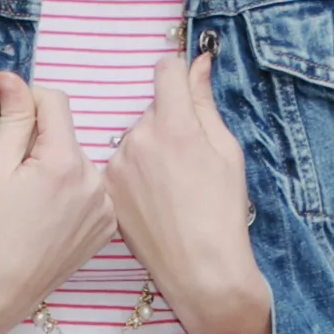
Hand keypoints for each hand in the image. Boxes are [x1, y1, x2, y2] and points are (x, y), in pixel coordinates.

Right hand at [0, 71, 116, 333]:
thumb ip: (11, 118)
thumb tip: (14, 77)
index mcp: (64, 161)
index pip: (55, 101)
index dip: (27, 102)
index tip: (10, 119)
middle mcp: (94, 182)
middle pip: (66, 135)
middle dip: (41, 142)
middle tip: (15, 176)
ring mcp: (105, 207)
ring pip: (79, 164)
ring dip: (58, 169)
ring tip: (32, 202)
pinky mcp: (107, 228)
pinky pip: (90, 193)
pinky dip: (72, 196)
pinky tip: (49, 218)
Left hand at [105, 52, 273, 333]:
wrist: (200, 269)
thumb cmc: (223, 212)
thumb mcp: (226, 152)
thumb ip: (204, 103)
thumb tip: (197, 63)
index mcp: (174, 126)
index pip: (165, 70)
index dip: (177, 74)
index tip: (184, 87)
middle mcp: (139, 139)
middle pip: (152, 109)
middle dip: (168, 122)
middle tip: (187, 161)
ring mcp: (118, 165)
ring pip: (135, 137)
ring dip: (150, 148)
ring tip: (170, 188)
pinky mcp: (106, 188)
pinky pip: (121, 164)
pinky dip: (136, 173)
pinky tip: (154, 201)